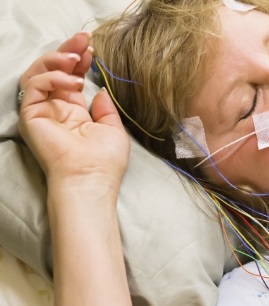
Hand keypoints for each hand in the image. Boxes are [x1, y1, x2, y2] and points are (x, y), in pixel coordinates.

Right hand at [17, 31, 129, 192]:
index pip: (71, 78)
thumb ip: (105, 109)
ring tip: (76, 59)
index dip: (79, 61)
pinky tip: (73, 82)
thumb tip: (100, 92)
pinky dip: (52, 77)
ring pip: (38, 73)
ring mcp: (41, 112)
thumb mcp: (113, 129)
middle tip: (83, 40)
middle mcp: (55, 110)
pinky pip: (34, 85)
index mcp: (74, 113)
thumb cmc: (104, 161)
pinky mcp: (30, 115)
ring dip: (57, 60)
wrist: (90, 178)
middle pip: (53, 71)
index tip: (92, 49)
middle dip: (67, 51)